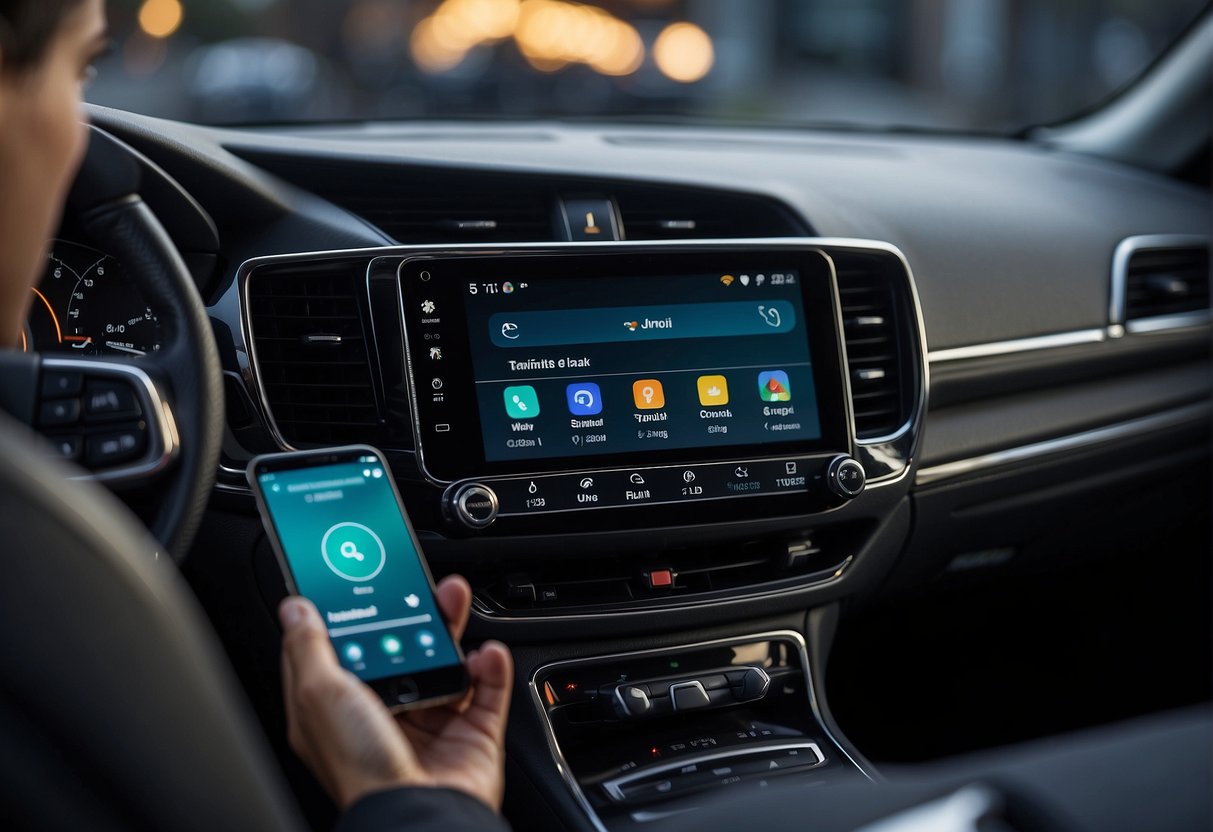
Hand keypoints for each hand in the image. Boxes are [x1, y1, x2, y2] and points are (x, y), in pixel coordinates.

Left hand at [278, 575, 511, 810]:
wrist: (418, 813)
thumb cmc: (360, 767)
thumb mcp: (319, 696)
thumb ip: (309, 647)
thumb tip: (296, 608)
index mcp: (338, 707)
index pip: (343, 646)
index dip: (352, 611)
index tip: (358, 575)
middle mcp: (384, 712)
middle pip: (401, 646)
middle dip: (413, 609)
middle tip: (418, 581)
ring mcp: (430, 722)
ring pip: (445, 659)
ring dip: (452, 627)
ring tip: (455, 598)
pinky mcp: (470, 732)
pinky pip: (487, 690)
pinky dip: (491, 668)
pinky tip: (484, 652)